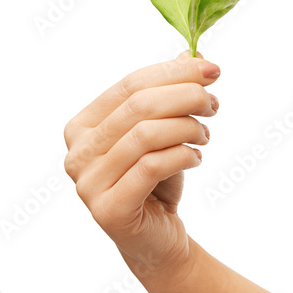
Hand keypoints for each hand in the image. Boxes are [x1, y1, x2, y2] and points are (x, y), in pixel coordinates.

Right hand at [64, 51, 219, 283]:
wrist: (157, 238)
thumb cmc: (157, 180)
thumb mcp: (163, 131)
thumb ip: (168, 94)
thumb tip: (190, 54)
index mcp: (83, 125)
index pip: (129, 84)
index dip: (172, 72)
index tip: (211, 69)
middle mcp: (77, 152)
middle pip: (138, 106)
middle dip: (186, 96)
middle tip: (214, 103)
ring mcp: (87, 183)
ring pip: (146, 134)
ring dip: (187, 127)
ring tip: (205, 135)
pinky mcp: (108, 210)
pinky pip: (152, 166)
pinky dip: (183, 155)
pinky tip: (196, 157)